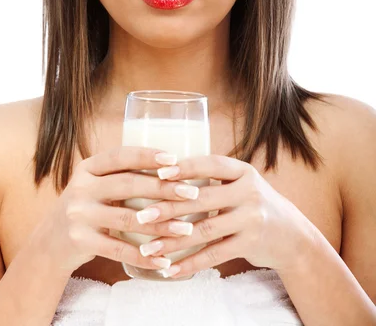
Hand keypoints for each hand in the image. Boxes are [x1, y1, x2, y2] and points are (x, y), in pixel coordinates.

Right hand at [29, 147, 213, 274]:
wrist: (48, 244)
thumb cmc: (86, 208)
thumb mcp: (95, 185)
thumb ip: (121, 176)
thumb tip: (171, 169)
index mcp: (87, 168)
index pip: (120, 156)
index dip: (147, 156)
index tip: (174, 159)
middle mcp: (81, 187)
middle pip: (128, 185)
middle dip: (163, 188)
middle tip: (192, 193)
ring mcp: (78, 215)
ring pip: (128, 219)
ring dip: (161, 225)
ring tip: (186, 228)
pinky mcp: (80, 241)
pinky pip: (119, 250)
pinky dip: (144, 257)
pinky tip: (164, 261)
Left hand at [142, 154, 317, 277]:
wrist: (291, 235)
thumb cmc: (252, 204)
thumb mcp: (241, 184)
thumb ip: (213, 179)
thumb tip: (165, 175)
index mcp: (243, 171)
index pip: (211, 164)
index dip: (186, 167)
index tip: (159, 173)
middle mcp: (249, 191)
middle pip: (202, 199)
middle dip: (169, 208)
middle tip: (141, 216)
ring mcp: (252, 218)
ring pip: (205, 230)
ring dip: (173, 241)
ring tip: (148, 247)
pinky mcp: (251, 243)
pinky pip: (215, 255)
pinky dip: (191, 263)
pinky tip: (171, 269)